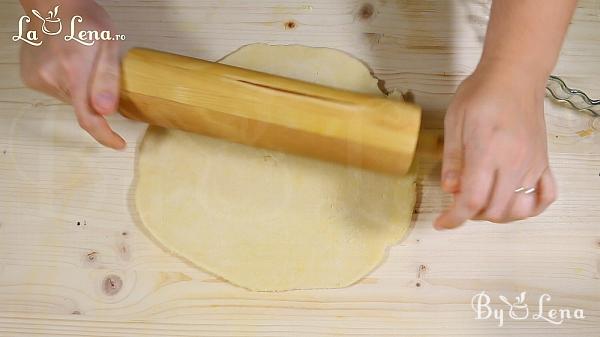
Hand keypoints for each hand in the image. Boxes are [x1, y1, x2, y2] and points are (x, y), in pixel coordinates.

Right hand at [19, 1, 124, 148]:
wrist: (55, 6)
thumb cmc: (86, 21)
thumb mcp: (110, 45)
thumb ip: (108, 79)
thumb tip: (106, 111)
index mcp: (74, 70)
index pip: (88, 117)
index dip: (104, 135)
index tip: (118, 144)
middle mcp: (51, 77)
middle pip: (81, 107)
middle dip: (95, 99)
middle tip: (99, 72)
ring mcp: (37, 78)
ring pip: (69, 100)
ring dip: (80, 90)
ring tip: (81, 63)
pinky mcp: (30, 78)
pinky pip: (57, 91)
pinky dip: (67, 84)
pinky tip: (67, 64)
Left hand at [435, 62, 556, 228]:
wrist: (514, 75)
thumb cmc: (480, 94)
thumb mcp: (454, 122)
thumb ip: (452, 159)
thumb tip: (450, 190)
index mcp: (488, 152)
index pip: (472, 200)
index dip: (454, 218)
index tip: (441, 223)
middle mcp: (514, 163)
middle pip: (494, 210)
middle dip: (471, 215)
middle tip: (458, 202)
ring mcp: (533, 164)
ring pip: (517, 209)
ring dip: (496, 213)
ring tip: (480, 200)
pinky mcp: (543, 162)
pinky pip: (545, 196)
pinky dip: (529, 208)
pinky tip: (513, 202)